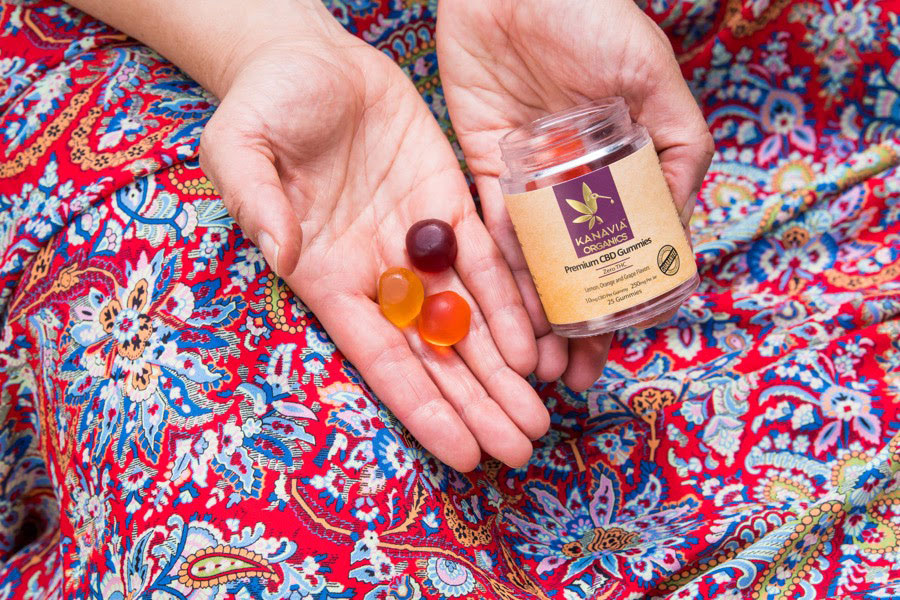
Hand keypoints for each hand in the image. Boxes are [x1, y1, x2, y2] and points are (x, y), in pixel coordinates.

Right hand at [198, 5, 548, 471]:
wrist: (306, 57)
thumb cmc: (263, 105)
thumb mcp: (240, 149)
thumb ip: (257, 203)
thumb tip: (281, 253)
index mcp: (328, 276)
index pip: (381, 359)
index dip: (423, 407)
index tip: (463, 453)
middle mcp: (379, 273)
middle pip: (435, 355)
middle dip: (478, 404)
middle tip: (522, 451)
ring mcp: (417, 241)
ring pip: (468, 320)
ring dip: (504, 370)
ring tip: (540, 416)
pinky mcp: (449, 203)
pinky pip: (488, 260)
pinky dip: (512, 302)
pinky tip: (539, 343)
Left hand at [437, 0, 713, 389]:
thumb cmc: (595, 21)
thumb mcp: (654, 82)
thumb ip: (677, 150)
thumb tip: (680, 233)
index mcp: (621, 171)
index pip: (624, 253)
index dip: (623, 303)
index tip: (616, 346)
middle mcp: (574, 186)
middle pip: (574, 271)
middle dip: (573, 325)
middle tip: (569, 375)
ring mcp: (528, 182)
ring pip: (531, 263)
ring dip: (535, 317)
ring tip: (536, 365)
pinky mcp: (483, 169)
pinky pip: (489, 231)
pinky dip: (498, 276)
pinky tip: (505, 320)